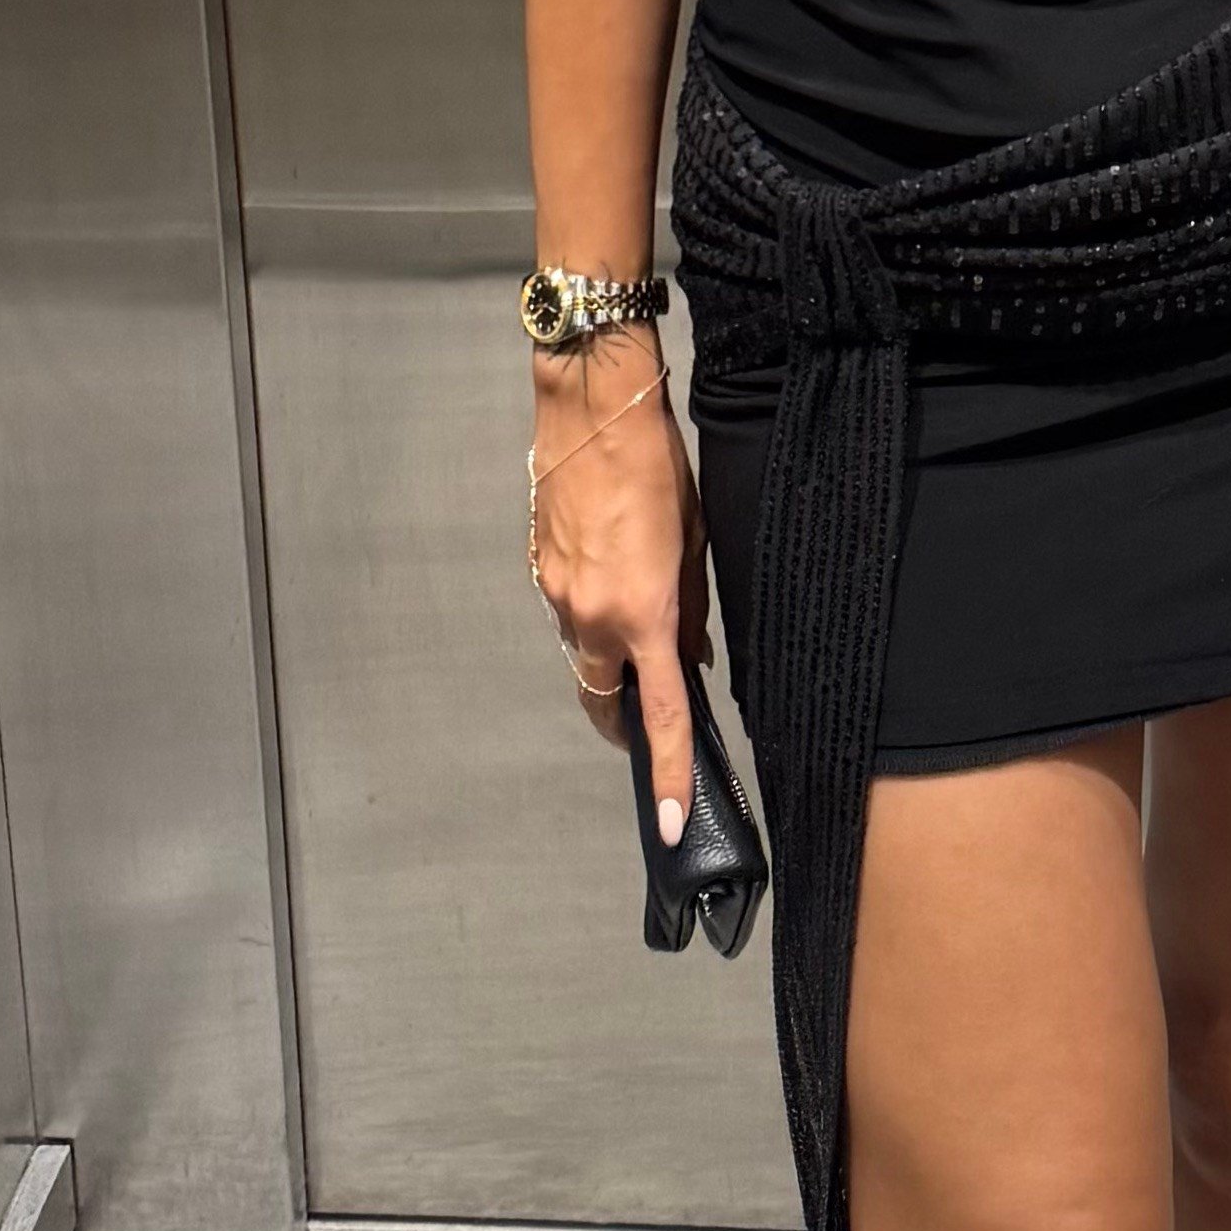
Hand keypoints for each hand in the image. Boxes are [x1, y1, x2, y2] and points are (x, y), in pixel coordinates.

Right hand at [529, 333, 701, 843]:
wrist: (590, 408)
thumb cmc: (655, 465)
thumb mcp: (693, 543)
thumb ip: (689, 610)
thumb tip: (689, 654)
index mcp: (642, 614)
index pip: (661, 714)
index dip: (668, 773)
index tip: (671, 822)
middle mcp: (590, 616)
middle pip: (605, 697)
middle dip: (626, 717)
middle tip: (650, 714)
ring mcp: (556, 594)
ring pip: (584, 653)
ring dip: (610, 652)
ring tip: (639, 607)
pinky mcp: (537, 569)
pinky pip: (567, 613)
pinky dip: (589, 612)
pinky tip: (610, 570)